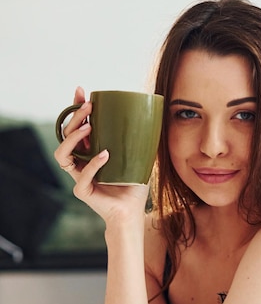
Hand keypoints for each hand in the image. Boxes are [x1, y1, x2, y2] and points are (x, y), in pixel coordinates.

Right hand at [54, 87, 149, 225]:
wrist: (132, 212)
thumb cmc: (134, 186)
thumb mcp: (139, 158)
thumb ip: (141, 140)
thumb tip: (154, 116)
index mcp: (89, 151)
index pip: (77, 126)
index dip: (76, 108)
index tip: (82, 91)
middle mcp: (80, 162)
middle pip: (66, 135)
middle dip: (75, 117)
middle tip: (89, 106)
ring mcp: (79, 176)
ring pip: (62, 154)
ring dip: (73, 138)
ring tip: (89, 127)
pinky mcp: (82, 191)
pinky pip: (82, 177)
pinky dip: (93, 164)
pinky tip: (105, 155)